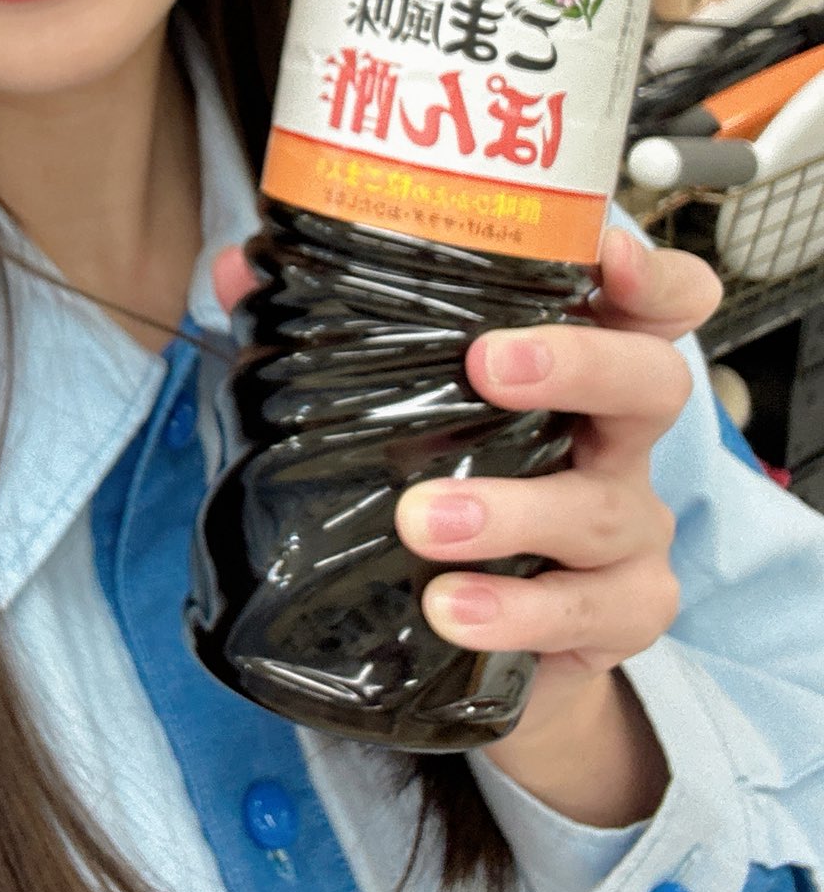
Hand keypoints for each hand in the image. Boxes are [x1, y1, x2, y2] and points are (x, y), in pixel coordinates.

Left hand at [211, 228, 721, 763]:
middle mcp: (618, 438)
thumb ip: (321, 329)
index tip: (602, 253)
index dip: (646, 270)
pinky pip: (592, 612)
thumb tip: (236, 266)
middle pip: (653, 381)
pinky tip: (454, 609)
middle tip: (487, 366)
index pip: (655, 302)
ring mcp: (629, 527)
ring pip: (606, 508)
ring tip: (423, 523)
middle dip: (580, 364)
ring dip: (513, 511)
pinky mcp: (621, 614)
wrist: (484, 637)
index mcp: (578, 367)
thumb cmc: (443, 481)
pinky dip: (520, 612)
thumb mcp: (392, 406)